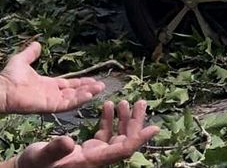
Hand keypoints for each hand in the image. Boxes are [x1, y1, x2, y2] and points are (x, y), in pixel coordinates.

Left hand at [0, 43, 104, 113]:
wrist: (2, 89)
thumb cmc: (9, 77)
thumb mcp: (21, 61)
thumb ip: (30, 54)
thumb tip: (37, 44)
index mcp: (47, 85)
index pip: (68, 85)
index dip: (80, 82)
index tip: (93, 79)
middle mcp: (52, 94)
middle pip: (74, 92)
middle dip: (88, 88)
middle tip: (101, 85)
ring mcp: (51, 101)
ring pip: (73, 98)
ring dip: (87, 93)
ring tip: (99, 88)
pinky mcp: (50, 106)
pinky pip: (67, 104)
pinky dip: (79, 100)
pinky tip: (89, 94)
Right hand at [13, 101, 158, 167]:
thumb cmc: (34, 165)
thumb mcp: (41, 157)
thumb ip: (55, 149)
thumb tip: (68, 142)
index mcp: (92, 161)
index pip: (122, 150)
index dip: (139, 139)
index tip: (155, 127)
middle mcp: (98, 158)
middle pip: (125, 140)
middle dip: (135, 122)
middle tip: (141, 102)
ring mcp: (95, 153)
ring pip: (118, 136)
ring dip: (124, 119)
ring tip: (127, 101)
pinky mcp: (89, 149)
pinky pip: (105, 134)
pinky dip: (109, 120)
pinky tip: (109, 106)